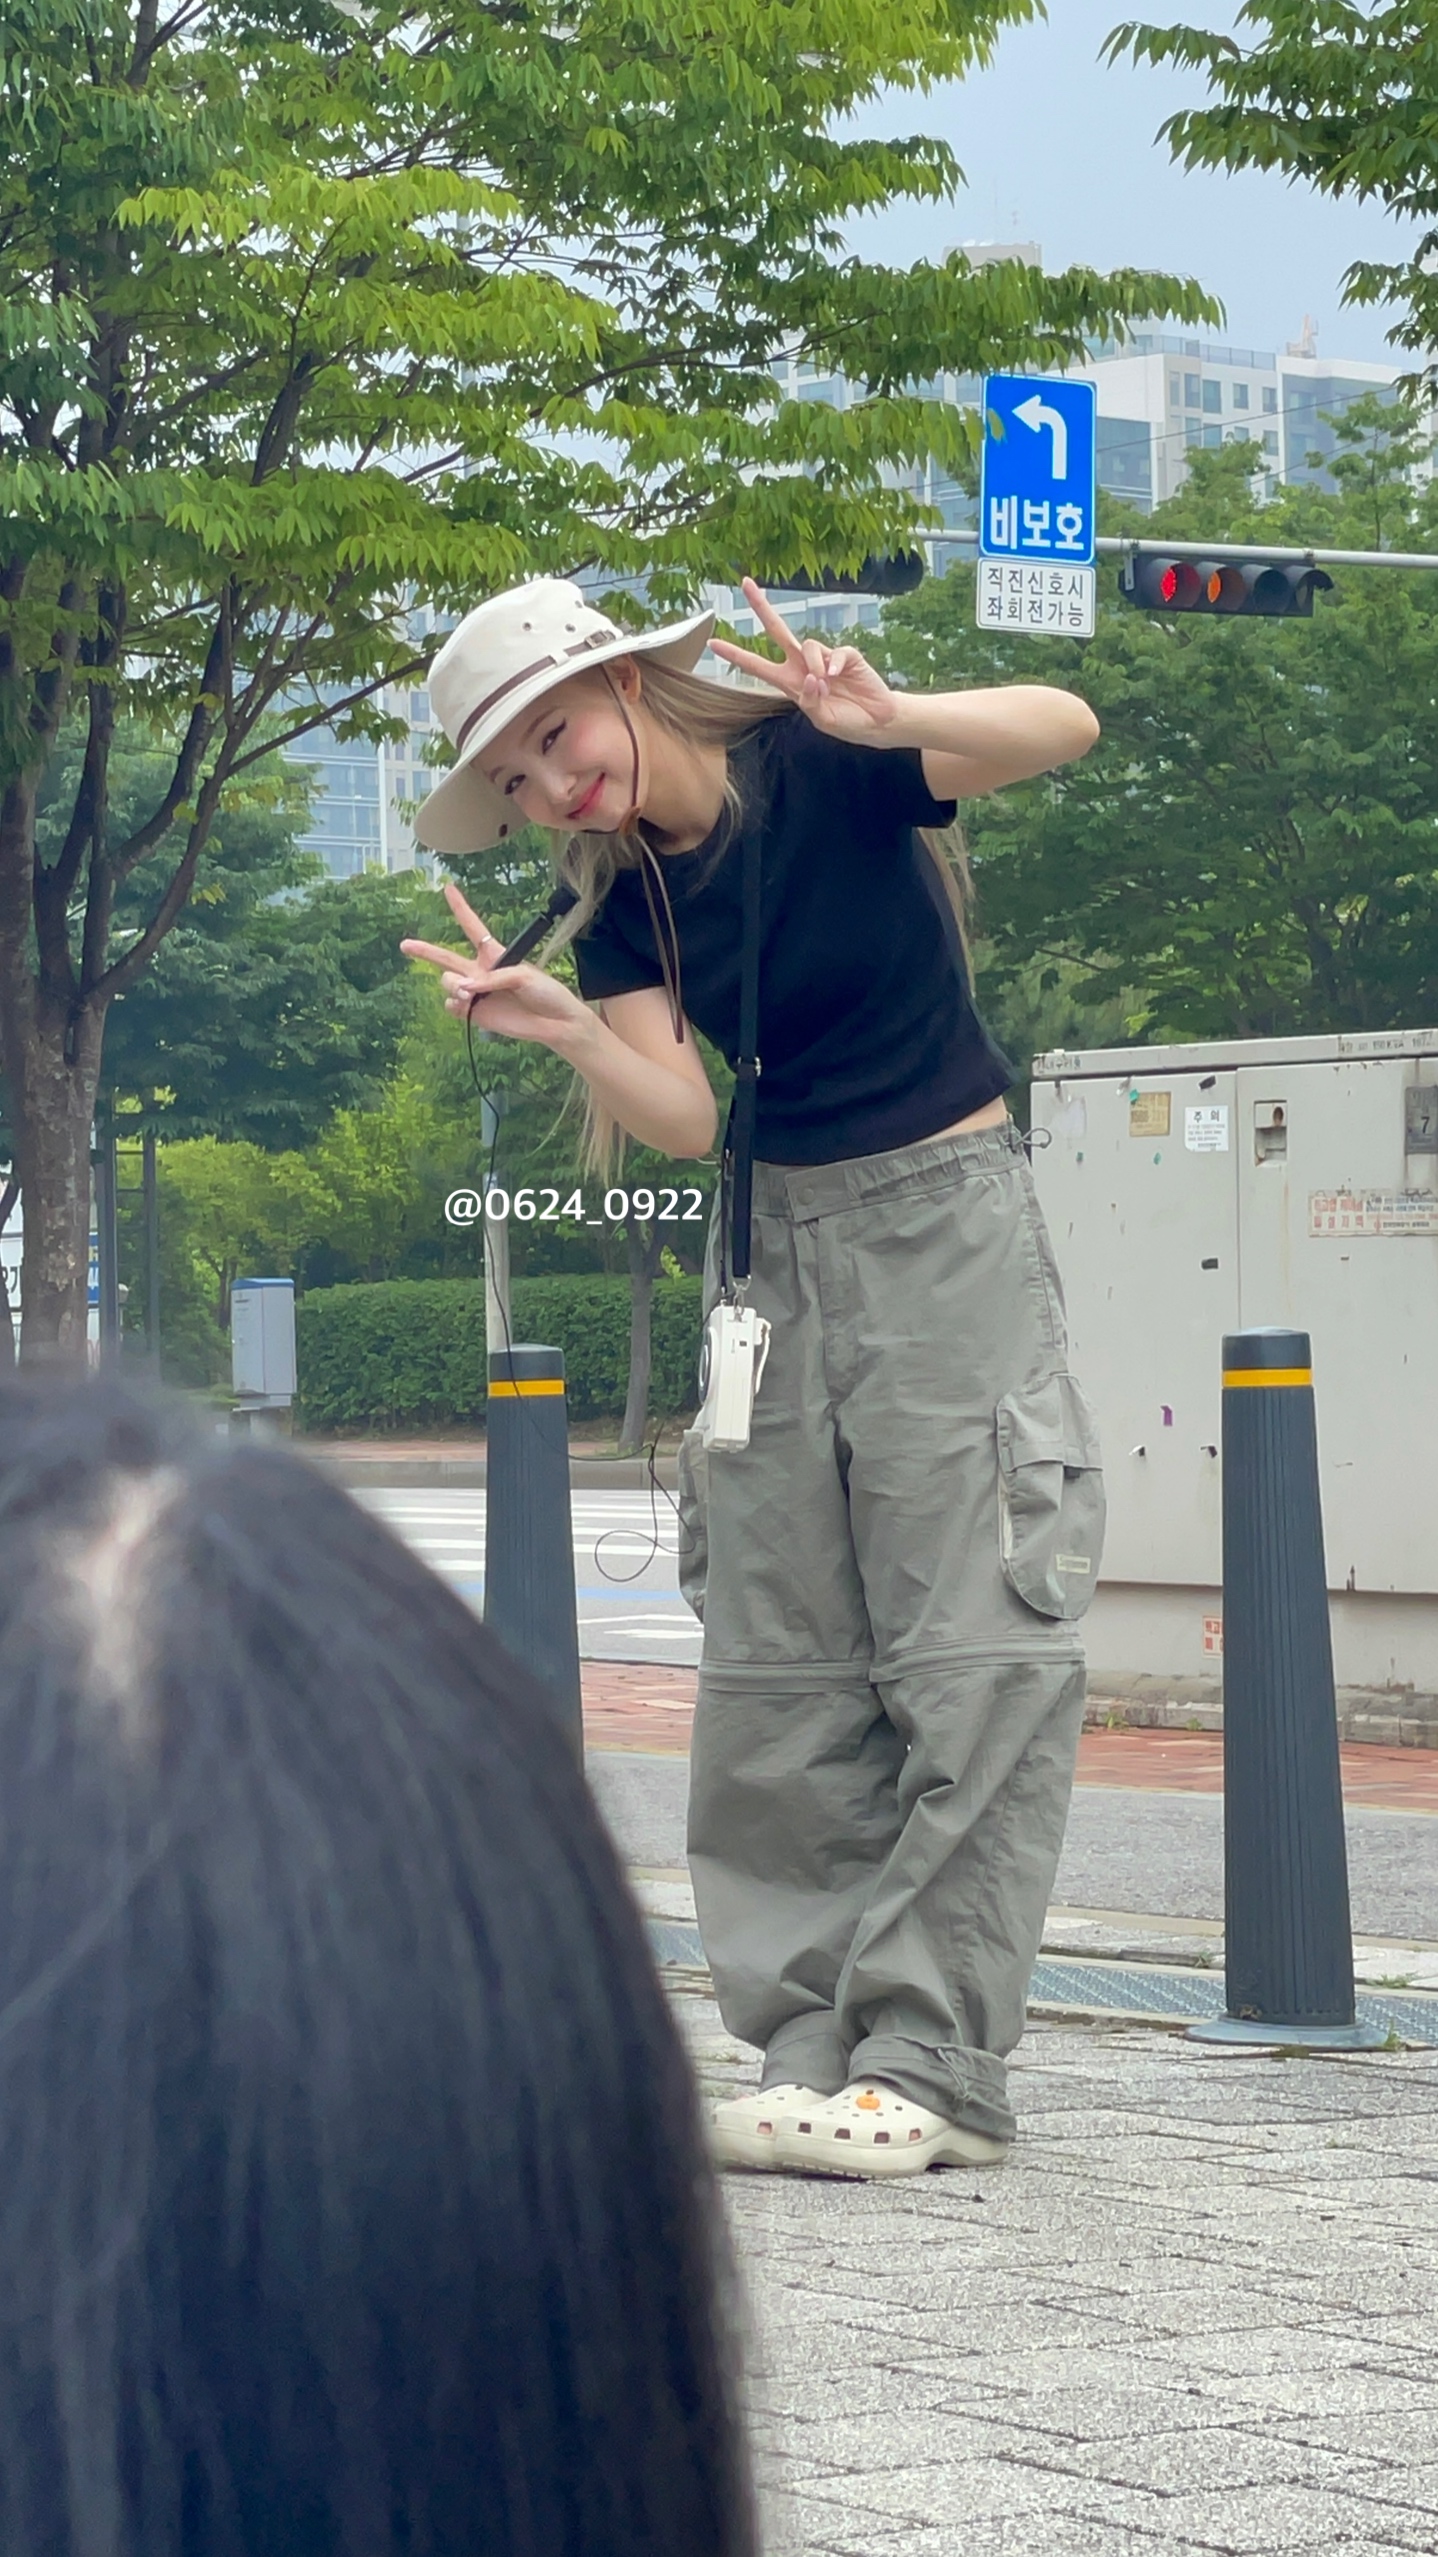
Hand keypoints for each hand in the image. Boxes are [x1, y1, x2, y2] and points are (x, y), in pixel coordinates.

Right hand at [400, 882, 586, 1046]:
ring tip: (468, 993)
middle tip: (405, 945)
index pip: (473, 928)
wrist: (555, 1024)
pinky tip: (467, 1005)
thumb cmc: (546, 992)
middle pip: (445, 957)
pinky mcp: (475, 1014)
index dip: (460, 908)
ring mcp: (476, 993)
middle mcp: (480, 972)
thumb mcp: (524, 974)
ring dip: (452, 985)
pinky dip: (455, 1004)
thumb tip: (464, 989)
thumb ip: (492, 978)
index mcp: (494, 954)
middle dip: (424, 950)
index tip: (448, 888)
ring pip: (447, 982)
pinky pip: (452, 1006)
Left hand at [708, 577, 900, 740]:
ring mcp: (824, 658)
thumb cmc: (846, 721)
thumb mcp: (821, 719)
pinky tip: (837, 677)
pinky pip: (834, 652)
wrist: (875, 722)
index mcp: (790, 682)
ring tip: (825, 685)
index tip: (713, 643)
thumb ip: (810, 700)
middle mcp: (803, 665)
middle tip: (746, 583)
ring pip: (807, 645)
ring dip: (813, 665)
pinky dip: (834, 665)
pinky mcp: (845, 655)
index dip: (736, 655)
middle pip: (777, 630)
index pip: (757, 665)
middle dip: (761, 607)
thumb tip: (811, 676)